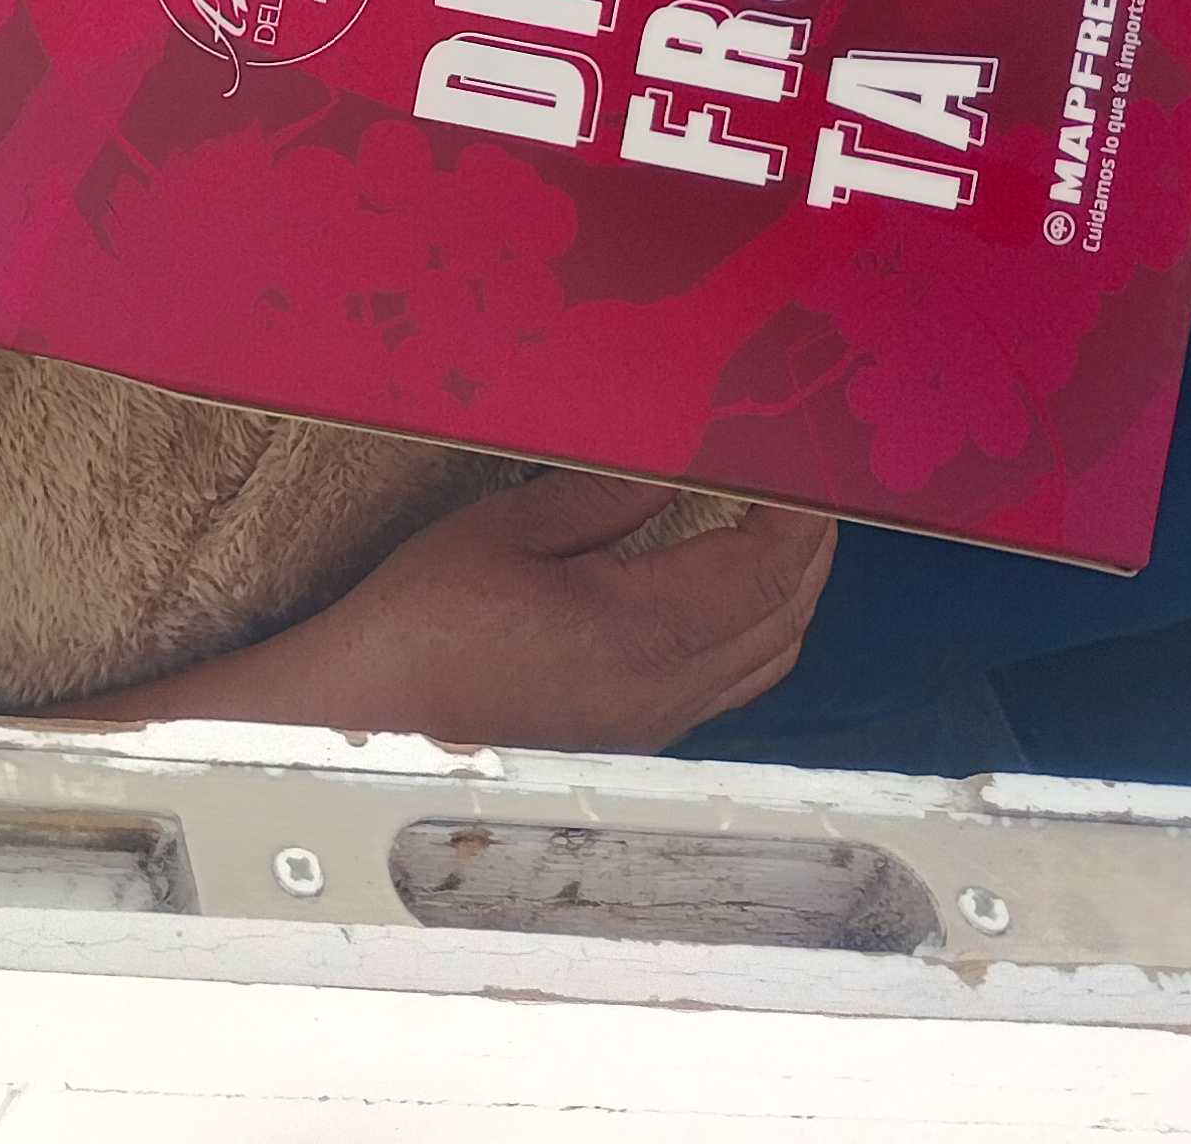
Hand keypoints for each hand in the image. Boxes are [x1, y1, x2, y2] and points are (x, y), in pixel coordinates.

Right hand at [318, 475, 836, 750]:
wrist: (376, 702)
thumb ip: (610, 494)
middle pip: (782, 617)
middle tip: (814, 482)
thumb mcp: (512, 527)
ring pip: (769, 657)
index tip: (814, 463)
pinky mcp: (640, 730)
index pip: (761, 571)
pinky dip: (759, 626)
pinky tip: (737, 585)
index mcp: (640, 634)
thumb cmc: (430, 609)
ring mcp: (657, 720)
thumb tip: (689, 460)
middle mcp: (666, 690)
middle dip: (810, 548)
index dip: (800, 516)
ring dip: (792, 590)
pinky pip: (734, 680)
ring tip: (788, 526)